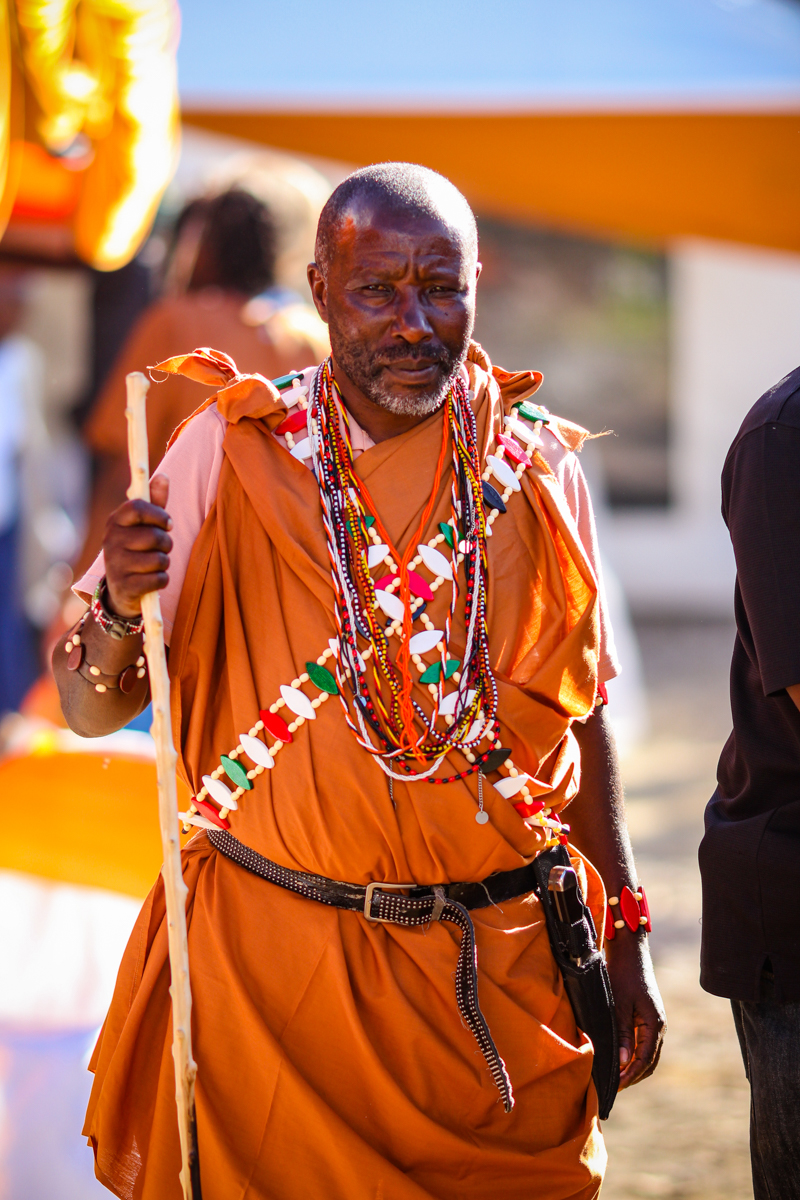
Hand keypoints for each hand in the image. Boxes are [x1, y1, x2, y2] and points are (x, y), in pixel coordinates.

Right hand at [103, 474, 171, 617]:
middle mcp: (110, 541)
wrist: (121, 589)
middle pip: (154, 536)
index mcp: (115, 522)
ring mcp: (115, 565)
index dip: (158, 515)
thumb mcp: (143, 525)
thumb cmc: (137, 549)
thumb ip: (154, 502)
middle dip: (167, 544)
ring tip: (153, 565)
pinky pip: (159, 579)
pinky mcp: (124, 587)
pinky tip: (151, 580)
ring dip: (164, 563)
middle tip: (161, 548)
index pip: (137, 507)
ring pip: (159, 559)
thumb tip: (163, 477)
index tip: (168, 524)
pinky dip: (161, 580)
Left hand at [606, 934, 665, 1087]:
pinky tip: (622, 1060)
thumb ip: (622, 1034)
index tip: (616, 1087)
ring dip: (635, 1069)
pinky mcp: (649, 1018)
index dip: (630, 1076)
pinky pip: (646, 1044)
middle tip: (615, 1088)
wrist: (630, 953)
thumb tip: (623, 1062)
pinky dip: (636, 1056)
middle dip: (634, 1077)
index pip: (644, 1060)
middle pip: (650, 1062)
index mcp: (654, 1025)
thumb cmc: (622, 975)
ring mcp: (656, 1023)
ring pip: (649, 1055)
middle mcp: (659, 1027)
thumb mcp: (618, 1005)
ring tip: (617, 1079)